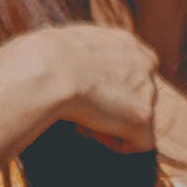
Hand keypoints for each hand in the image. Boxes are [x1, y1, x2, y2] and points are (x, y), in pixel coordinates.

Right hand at [0, 23, 161, 151]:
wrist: (45, 70)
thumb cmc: (38, 58)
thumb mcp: (63, 43)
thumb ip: (82, 55)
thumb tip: (68, 63)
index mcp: (125, 43)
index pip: (131, 70)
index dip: (108, 86)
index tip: (84, 92)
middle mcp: (144, 64)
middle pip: (134, 96)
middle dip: (110, 106)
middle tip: (79, 108)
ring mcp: (147, 91)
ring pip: (134, 118)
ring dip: (109, 123)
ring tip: (80, 118)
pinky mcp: (143, 117)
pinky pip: (139, 142)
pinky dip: (114, 143)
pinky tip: (90, 130)